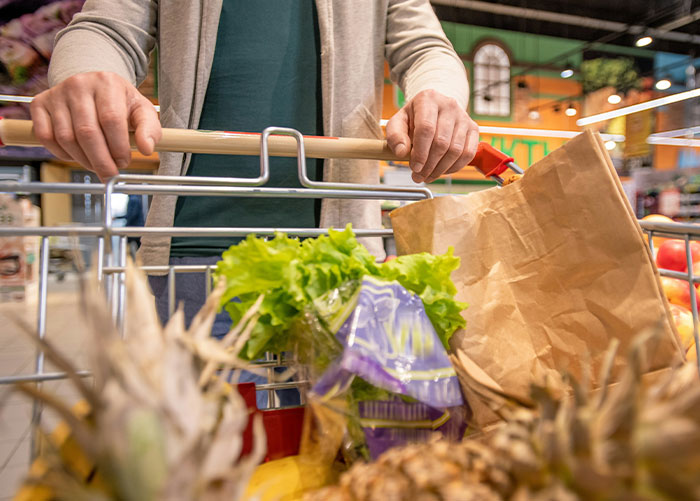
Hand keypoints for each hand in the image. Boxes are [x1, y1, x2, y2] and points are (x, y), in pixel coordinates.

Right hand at [30, 71, 161, 181]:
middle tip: (110, 174)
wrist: (94, 87)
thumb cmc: (120, 103)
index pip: (111, 120)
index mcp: (107, 83)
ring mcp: (56, 93)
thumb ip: (149, 130)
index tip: (124, 162)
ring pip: (66, 138)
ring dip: (83, 160)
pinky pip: (46, 137)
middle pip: (87, 132)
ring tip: (97, 165)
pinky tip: (78, 155)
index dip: (118, 147)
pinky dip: (62, 154)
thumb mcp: (141, 111)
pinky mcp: (40, 104)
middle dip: (101, 160)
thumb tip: (147, 149)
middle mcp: (79, 84)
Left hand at [386, 89, 478, 183]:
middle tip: (418, 176)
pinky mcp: (473, 128)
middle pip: (442, 142)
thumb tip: (401, 152)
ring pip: (456, 150)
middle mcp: (449, 105)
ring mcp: (463, 116)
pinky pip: (468, 153)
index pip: (426, 129)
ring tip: (428, 176)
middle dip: (429, 165)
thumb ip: (395, 136)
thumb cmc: (413, 118)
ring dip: (441, 169)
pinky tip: (442, 171)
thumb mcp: (397, 123)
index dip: (420, 152)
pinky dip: (455, 167)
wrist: (433, 110)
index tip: (415, 168)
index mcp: (428, 99)